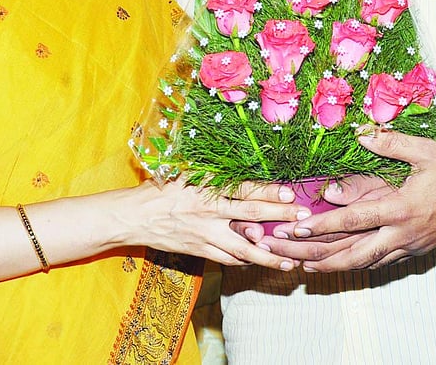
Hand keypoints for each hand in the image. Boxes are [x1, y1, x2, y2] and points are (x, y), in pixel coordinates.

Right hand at [125, 179, 304, 269]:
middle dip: (279, 219)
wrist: (132, 217)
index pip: (244, 190)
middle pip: (251, 217)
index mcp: (206, 189)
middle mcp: (208, 213)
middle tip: (302, 221)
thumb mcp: (185, 173)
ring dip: (268, 254)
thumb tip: (242, 172)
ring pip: (242, 248)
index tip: (290, 194)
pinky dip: (246, 261)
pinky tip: (261, 262)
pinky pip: (227, 260)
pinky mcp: (199, 252)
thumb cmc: (160, 189)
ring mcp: (205, 235)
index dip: (269, 192)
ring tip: (290, 260)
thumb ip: (213, 174)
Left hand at [276, 130, 435, 271]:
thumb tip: (361, 135)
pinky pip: (376, 264)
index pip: (354, 220)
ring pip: (361, 265)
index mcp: (400, 208)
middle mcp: (400, 234)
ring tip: (299, 265)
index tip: (295, 227)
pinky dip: (351, 266)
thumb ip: (390, 144)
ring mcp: (405, 247)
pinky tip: (333, 264)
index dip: (323, 225)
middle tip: (284, 252)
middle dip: (313, 255)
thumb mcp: (424, 152)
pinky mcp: (410, 253)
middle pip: (350, 254)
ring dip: (329, 266)